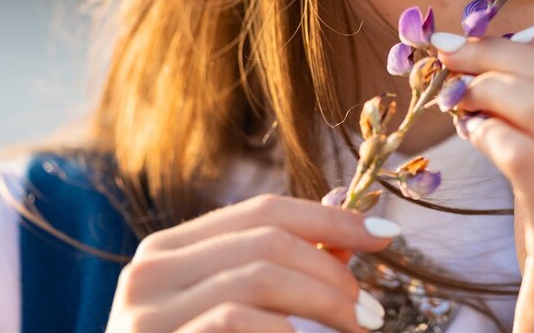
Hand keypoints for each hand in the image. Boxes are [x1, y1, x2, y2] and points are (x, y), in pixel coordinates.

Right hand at [105, 194, 397, 331]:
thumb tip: (347, 215)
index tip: (387, 235)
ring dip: (325, 302)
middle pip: (267, 241)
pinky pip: (236, 321)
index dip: (332, 218)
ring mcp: (146, 314)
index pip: (264, 211)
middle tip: (372, 311)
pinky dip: (287, 332)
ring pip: (259, 278)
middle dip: (333, 271)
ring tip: (358, 327)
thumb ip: (282, 266)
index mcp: (169, 250)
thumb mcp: (234, 310)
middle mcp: (149, 271)